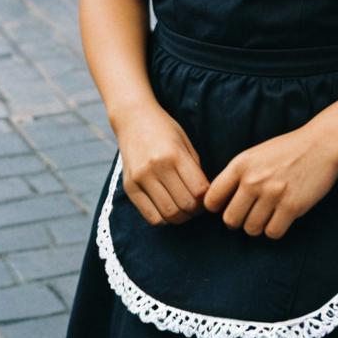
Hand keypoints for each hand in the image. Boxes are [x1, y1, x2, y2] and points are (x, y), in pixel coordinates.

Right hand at [117, 106, 208, 226]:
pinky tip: (167, 209)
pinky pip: (150, 217)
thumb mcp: (185, 142)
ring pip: (168, 214)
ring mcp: (140, 178)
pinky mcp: (129, 187)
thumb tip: (205, 196)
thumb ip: (195, 168)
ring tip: (184, 210)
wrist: (133, 118)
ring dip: (181, 218)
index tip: (208, 197)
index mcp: (174, 154)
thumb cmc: (164, 129)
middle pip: (184, 205)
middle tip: (198, 207)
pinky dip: (163, 219)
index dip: (208, 199)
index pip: (199, 190)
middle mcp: (156, 167)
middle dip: (196, 211)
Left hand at [204, 126, 337, 239]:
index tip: (226, 207)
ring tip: (267, 214)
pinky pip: (273, 232)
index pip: (212, 199)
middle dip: (238, 221)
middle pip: (230, 220)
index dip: (216, 208)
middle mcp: (253, 180)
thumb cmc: (287, 150)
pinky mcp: (291, 206)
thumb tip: (218, 202)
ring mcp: (272, 193)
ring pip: (251, 229)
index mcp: (240, 164)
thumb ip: (237, 175)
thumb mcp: (255, 154)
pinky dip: (275, 229)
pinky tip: (281, 217)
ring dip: (258, 226)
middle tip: (248, 215)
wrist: (321, 144)